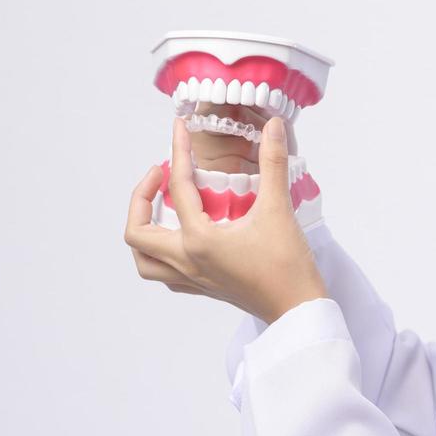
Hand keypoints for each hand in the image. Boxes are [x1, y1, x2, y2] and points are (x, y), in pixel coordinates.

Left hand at [124, 115, 327, 323]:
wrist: (298, 308)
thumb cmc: (288, 265)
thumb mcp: (279, 209)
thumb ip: (274, 163)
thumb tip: (274, 127)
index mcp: (200, 240)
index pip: (178, 188)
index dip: (178, 152)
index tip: (179, 129)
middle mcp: (187, 261)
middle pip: (138, 231)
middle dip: (141, 197)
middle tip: (161, 175)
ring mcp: (192, 278)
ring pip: (144, 259)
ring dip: (143, 231)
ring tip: (159, 208)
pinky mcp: (202, 288)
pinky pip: (164, 273)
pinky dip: (159, 254)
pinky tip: (178, 237)